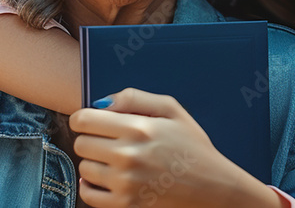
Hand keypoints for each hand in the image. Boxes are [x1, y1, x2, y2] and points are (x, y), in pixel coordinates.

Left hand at [68, 88, 283, 207]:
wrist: (213, 188)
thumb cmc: (193, 147)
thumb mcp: (172, 110)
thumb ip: (135, 98)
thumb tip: (101, 102)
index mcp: (138, 128)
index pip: (84, 120)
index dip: (85, 118)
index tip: (92, 122)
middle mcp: (128, 155)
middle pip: (81, 143)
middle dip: (92, 139)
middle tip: (110, 141)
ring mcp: (125, 183)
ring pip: (84, 168)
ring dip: (94, 162)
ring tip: (115, 160)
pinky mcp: (125, 205)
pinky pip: (88, 195)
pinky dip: (91, 186)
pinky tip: (105, 178)